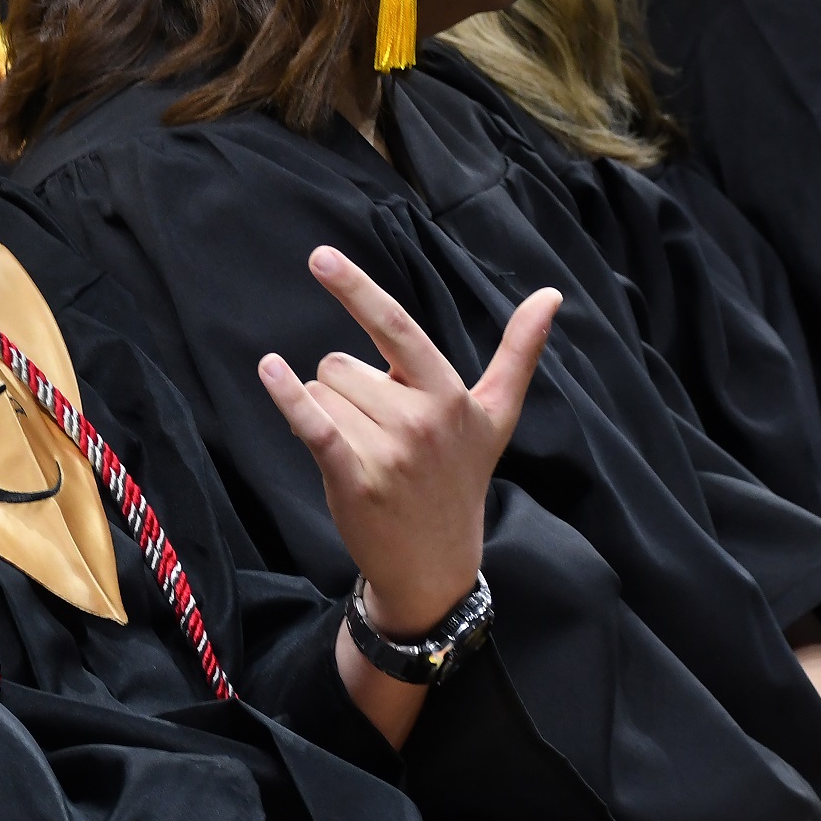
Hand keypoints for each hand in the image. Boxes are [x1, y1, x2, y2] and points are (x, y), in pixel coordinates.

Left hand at [257, 246, 557, 634]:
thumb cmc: (460, 477)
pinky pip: (312, 422)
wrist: (435, 564)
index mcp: (450, 394)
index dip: (357, 289)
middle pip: (339, 365)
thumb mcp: (496, 415)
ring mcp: (388, 451)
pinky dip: (288, 397)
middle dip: (346, 390)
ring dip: (328, 414)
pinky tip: (269, 369)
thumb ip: (519, 352)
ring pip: (321, 393)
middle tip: (378, 433)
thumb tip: (550, 295)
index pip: (396, 327)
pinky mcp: (355, 479)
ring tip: (363, 451)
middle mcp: (421, 418)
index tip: (321, 257)